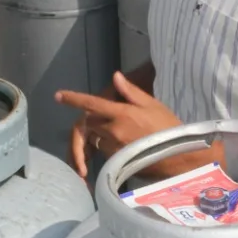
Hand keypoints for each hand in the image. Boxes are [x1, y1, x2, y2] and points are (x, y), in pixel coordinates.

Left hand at [58, 71, 183, 178]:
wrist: (178, 156)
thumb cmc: (168, 127)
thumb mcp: (152, 104)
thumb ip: (131, 91)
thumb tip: (115, 77)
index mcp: (122, 113)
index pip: (92, 104)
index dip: (74, 99)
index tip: (58, 95)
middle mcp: (113, 130)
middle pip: (90, 122)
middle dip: (94, 118)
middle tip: (110, 116)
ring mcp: (114, 147)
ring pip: (96, 137)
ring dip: (101, 133)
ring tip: (123, 131)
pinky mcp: (116, 160)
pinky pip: (104, 150)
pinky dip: (109, 145)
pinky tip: (126, 143)